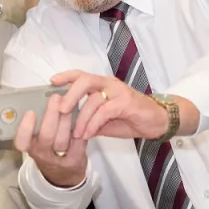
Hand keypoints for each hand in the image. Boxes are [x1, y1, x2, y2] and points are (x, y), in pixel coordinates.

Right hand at [14, 92, 88, 187]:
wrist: (63, 175)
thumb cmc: (48, 150)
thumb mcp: (36, 140)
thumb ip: (37, 123)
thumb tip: (41, 97)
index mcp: (30, 147)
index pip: (22, 141)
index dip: (25, 127)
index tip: (30, 112)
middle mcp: (42, 154)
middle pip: (46, 136)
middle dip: (51, 115)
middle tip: (56, 98)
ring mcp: (59, 159)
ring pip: (63, 138)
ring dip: (67, 118)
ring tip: (71, 101)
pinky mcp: (75, 159)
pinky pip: (79, 141)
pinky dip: (80, 126)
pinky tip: (82, 113)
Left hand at [51, 70, 170, 139]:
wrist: (157, 122)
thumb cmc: (129, 118)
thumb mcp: (104, 121)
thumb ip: (88, 120)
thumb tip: (68, 127)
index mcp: (102, 84)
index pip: (81, 74)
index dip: (66, 76)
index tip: (51, 81)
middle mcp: (109, 84)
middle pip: (85, 80)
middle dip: (70, 94)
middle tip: (60, 110)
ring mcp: (119, 92)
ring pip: (94, 99)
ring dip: (82, 118)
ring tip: (76, 134)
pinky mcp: (127, 103)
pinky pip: (105, 111)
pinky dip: (93, 123)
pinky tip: (88, 134)